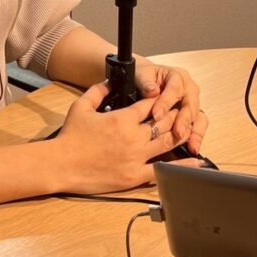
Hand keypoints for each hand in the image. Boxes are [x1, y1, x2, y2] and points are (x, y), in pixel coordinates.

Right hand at [55, 82, 188, 194]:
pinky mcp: (135, 175)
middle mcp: (133, 137)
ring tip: (189, 129)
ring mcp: (136, 157)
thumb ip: (98, 90)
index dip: (162, 100)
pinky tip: (195, 161)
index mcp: (122, 118)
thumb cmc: (69, 138)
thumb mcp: (81, 107)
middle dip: (176, 114)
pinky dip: (181, 166)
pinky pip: (163, 170)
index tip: (167, 98)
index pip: (151, 104)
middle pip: (165, 121)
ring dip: (180, 134)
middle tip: (183, 112)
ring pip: (168, 142)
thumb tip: (110, 81)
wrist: (60, 164)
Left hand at [134, 59, 207, 155]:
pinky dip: (196, 137)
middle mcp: (189, 89)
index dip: (166, 103)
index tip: (157, 115)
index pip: (174, 89)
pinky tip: (192, 148)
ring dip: (196, 132)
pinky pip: (197, 126)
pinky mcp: (192, 116)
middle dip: (185, 120)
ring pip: (199, 117)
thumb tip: (152, 91)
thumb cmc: (144, 77)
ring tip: (192, 146)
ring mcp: (192, 103)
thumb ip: (145, 82)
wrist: (146, 82)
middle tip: (178, 133)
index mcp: (178, 76)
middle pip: (191, 105)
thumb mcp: (141, 75)